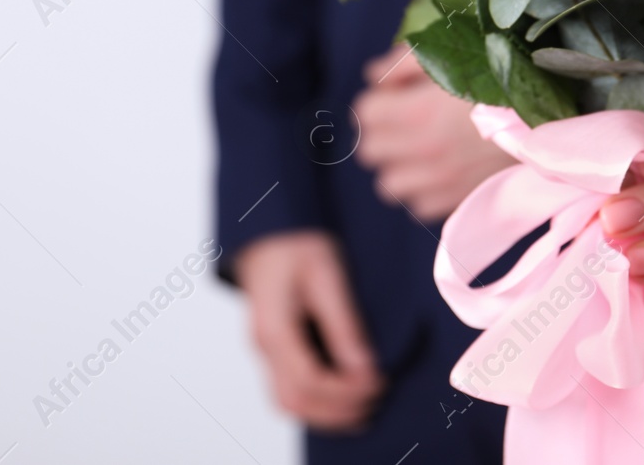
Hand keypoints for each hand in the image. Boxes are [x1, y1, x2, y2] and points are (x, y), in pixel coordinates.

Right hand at [234, 231, 382, 430]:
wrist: (271, 229)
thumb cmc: (298, 243)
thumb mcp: (327, 275)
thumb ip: (344, 324)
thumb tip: (365, 369)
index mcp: (274, 328)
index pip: (309, 381)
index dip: (347, 391)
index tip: (380, 382)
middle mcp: (263, 345)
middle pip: (295, 401)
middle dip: (337, 411)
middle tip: (376, 401)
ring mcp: (264, 349)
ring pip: (287, 402)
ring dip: (326, 413)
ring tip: (364, 408)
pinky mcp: (272, 348)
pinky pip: (288, 389)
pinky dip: (316, 402)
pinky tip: (343, 398)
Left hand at [353, 44, 516, 221]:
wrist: (557, 115)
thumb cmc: (503, 76)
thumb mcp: (453, 52)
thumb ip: (403, 63)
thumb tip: (371, 77)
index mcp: (419, 113)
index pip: (365, 113)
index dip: (379, 98)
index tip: (396, 93)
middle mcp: (425, 153)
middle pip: (371, 150)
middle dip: (383, 131)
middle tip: (405, 118)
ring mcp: (443, 182)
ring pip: (390, 184)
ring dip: (398, 165)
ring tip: (420, 147)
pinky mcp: (462, 200)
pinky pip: (420, 204)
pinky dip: (423, 189)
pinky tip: (441, 168)